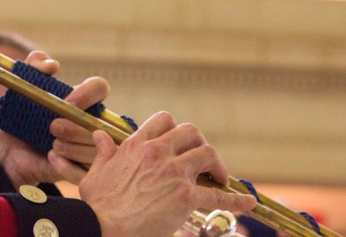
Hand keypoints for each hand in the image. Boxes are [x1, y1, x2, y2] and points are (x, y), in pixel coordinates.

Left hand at [0, 52, 108, 187]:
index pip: (99, 88)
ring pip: (96, 149)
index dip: (88, 93)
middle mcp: (90, 123)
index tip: (68, 101)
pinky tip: (51, 159)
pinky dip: (68, 167)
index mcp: (80, 100)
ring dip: (73, 147)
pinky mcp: (82, 172)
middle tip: (52, 128)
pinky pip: (85, 173)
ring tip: (52, 146)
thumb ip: (33, 66)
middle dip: (77, 127)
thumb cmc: (20, 116)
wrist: (8, 150)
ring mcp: (89, 148)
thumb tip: (52, 65)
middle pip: (101, 124)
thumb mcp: (21, 88)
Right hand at [78, 112, 257, 236]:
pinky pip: (218, 196)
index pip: (164, 120)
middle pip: (191, 132)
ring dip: (217, 165)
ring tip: (219, 177)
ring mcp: (174, 173)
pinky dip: (236, 199)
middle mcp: (158, 153)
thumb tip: (100, 136)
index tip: (179, 142)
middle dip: (200, 143)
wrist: (103, 226)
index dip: (175, 129)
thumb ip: (103, 151)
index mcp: (136, 145)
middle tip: (202, 160)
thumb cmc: (98, 203)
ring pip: (208, 154)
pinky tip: (248, 202)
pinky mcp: (186, 197)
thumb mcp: (97, 171)